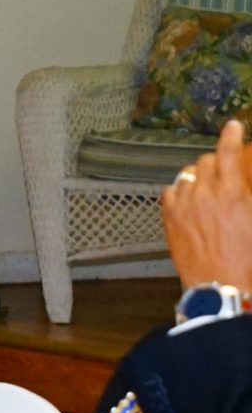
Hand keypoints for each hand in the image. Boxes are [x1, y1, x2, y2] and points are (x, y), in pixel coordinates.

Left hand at [164, 119, 251, 291]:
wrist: (223, 285)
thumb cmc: (249, 259)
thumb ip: (248, 196)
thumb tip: (242, 187)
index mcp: (233, 193)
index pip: (228, 153)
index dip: (231, 135)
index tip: (233, 126)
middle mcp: (205, 193)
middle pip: (205, 161)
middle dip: (216, 161)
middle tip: (224, 170)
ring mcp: (184, 204)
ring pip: (187, 174)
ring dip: (198, 175)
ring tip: (207, 186)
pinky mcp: (169, 217)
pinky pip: (170, 191)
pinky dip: (180, 191)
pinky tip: (189, 199)